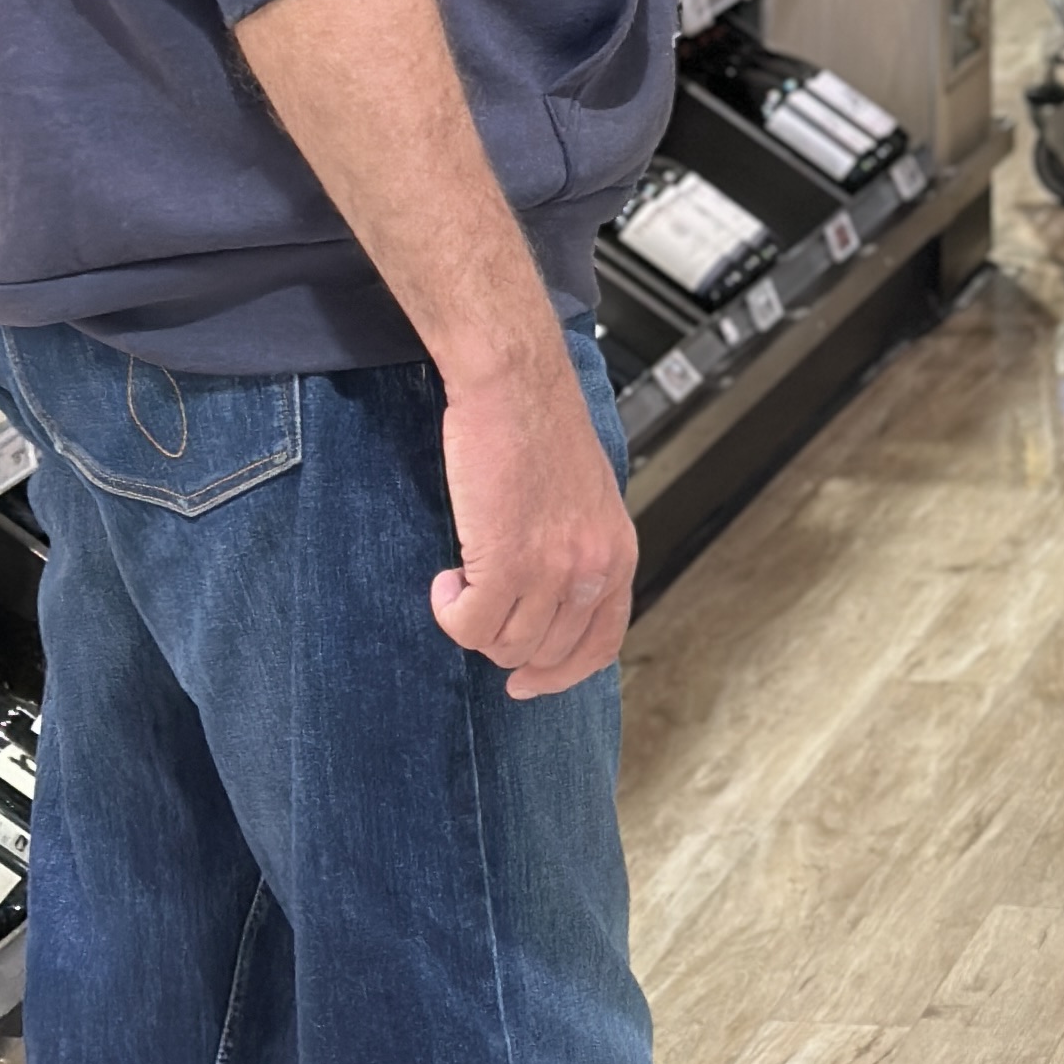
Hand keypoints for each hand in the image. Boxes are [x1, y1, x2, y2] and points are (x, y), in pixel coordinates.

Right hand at [432, 348, 636, 696]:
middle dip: (507, 643)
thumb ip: (578, 551)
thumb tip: (553, 602)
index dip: (562, 673)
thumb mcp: (586, 498)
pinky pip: (469, 624)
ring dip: (474, 623)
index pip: (601, 644)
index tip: (530, 681)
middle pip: (547, 652)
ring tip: (463, 580)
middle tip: (479, 614)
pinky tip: (447, 579)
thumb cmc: (542, 425)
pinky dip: (449, 611)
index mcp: (617, 552)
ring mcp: (552, 569)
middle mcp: (592, 568)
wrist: (516, 382)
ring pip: (505, 645)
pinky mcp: (507, 561)